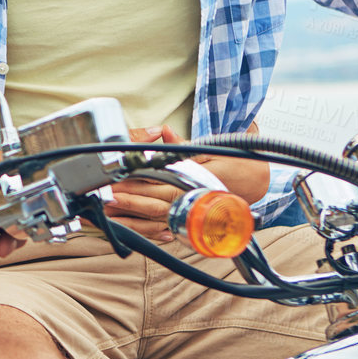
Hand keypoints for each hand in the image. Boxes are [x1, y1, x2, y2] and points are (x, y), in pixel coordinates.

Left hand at [105, 124, 272, 241]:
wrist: (258, 182)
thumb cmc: (234, 164)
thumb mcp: (209, 149)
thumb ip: (183, 145)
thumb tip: (166, 130)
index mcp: (190, 184)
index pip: (155, 184)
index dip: (132, 183)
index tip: (111, 181)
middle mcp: (188, 202)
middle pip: (150, 204)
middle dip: (124, 202)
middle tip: (99, 198)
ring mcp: (188, 214)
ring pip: (153, 218)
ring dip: (128, 216)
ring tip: (104, 214)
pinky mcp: (187, 219)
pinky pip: (162, 227)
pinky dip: (144, 228)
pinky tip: (126, 227)